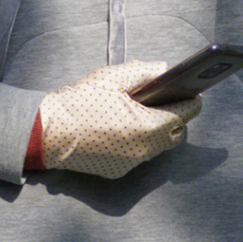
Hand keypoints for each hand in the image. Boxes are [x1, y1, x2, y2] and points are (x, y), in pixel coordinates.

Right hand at [36, 60, 202, 179]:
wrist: (48, 133)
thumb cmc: (80, 103)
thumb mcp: (114, 77)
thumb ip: (145, 71)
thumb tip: (165, 70)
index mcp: (147, 127)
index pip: (184, 115)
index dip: (191, 101)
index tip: (194, 92)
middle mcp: (143, 150)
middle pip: (175, 134)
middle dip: (176, 117)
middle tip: (167, 99)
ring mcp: (130, 164)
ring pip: (157, 147)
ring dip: (158, 130)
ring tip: (146, 110)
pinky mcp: (117, 171)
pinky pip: (139, 155)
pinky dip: (139, 141)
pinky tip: (125, 126)